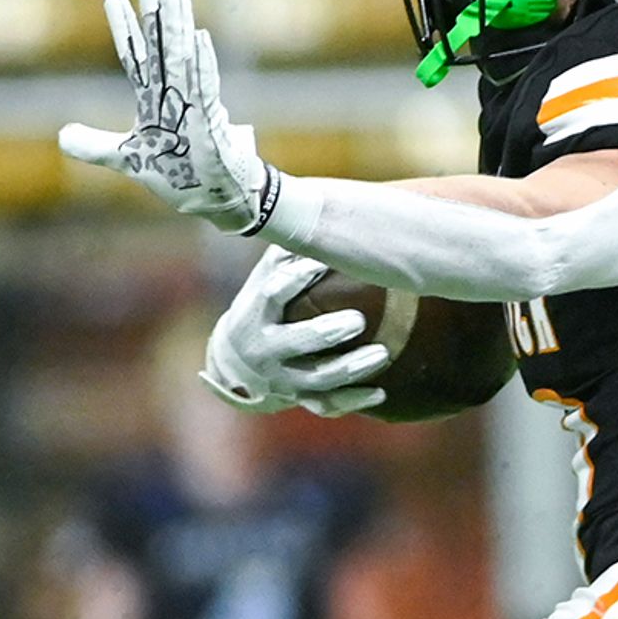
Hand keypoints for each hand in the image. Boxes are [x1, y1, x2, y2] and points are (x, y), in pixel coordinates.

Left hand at [57, 0, 282, 233]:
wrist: (217, 201)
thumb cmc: (179, 177)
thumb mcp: (128, 160)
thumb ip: (96, 146)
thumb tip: (63, 137)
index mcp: (154, 101)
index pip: (136, 57)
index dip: (124, 28)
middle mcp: (174, 97)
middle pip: (162, 48)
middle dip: (157, 13)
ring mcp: (194, 108)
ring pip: (183, 60)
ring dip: (179, 27)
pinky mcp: (211, 126)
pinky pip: (205, 90)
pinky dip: (203, 65)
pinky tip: (199, 37)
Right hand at [204, 248, 394, 416]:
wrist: (235, 368)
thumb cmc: (262, 311)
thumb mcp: (262, 282)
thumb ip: (283, 256)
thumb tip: (306, 213)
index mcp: (255, 316)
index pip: (272, 295)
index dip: (294, 279)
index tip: (320, 264)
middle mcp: (266, 351)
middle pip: (295, 343)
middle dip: (325, 333)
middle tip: (357, 320)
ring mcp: (283, 380)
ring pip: (317, 379)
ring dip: (351, 368)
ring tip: (382, 353)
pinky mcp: (300, 399)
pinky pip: (327, 405)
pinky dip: (354, 400)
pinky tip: (380, 392)